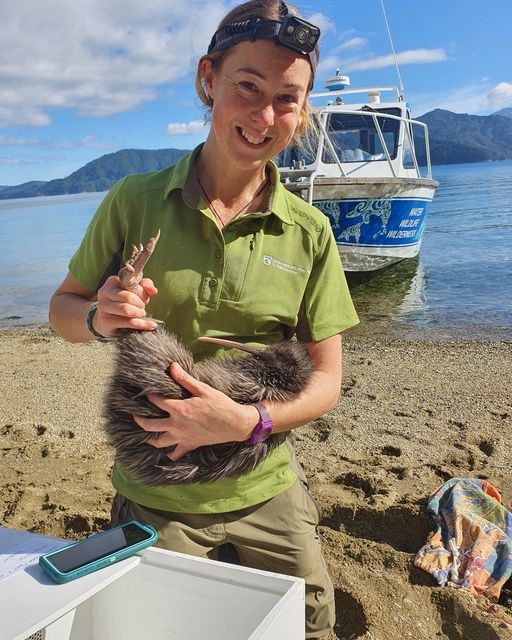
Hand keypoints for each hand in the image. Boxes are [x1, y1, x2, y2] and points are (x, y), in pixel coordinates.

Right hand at [93, 275, 157, 336]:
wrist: (105, 320)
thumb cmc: (123, 302)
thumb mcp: (135, 291)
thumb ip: (146, 286)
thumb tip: (153, 290)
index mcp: (112, 281)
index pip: (131, 283)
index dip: (141, 291)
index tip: (144, 298)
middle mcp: (105, 292)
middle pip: (128, 297)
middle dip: (140, 303)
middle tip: (142, 307)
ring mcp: (103, 307)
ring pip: (126, 309)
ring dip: (139, 313)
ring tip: (142, 314)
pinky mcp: (106, 321)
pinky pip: (129, 322)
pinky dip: (142, 324)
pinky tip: (151, 325)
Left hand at [134, 363, 259, 460]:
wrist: (235, 424)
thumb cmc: (221, 404)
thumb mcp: (203, 389)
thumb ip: (185, 379)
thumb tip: (172, 366)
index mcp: (179, 409)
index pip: (156, 401)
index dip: (148, 395)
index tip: (144, 390)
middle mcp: (176, 425)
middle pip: (149, 425)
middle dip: (139, 419)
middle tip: (135, 414)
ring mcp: (182, 437)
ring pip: (158, 442)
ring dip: (149, 437)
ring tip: (145, 433)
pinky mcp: (189, 445)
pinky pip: (174, 454)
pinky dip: (168, 453)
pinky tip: (164, 450)